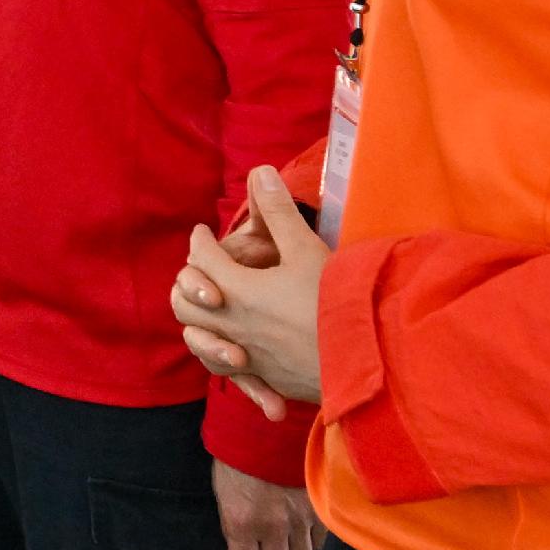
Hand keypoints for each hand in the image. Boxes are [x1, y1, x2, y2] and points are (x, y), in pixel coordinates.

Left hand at [176, 166, 328, 418]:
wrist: (365, 359)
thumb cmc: (335, 301)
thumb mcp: (307, 250)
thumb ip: (280, 212)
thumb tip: (260, 172)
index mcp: (238, 291)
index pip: (202, 259)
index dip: (200, 240)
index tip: (203, 232)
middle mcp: (233, 326)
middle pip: (184, 304)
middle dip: (188, 282)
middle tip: (202, 269)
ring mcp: (246, 356)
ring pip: (198, 340)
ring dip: (198, 323)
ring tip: (213, 309)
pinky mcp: (264, 378)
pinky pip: (226, 372)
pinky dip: (223, 359)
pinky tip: (235, 352)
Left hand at [211, 459, 319, 549]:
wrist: (266, 422)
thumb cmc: (236, 458)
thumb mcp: (223, 495)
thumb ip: (236, 528)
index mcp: (241, 524)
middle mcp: (272, 527)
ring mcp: (300, 518)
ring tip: (285, 541)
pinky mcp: (319, 508)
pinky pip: (319, 543)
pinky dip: (310, 539)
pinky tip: (301, 525)